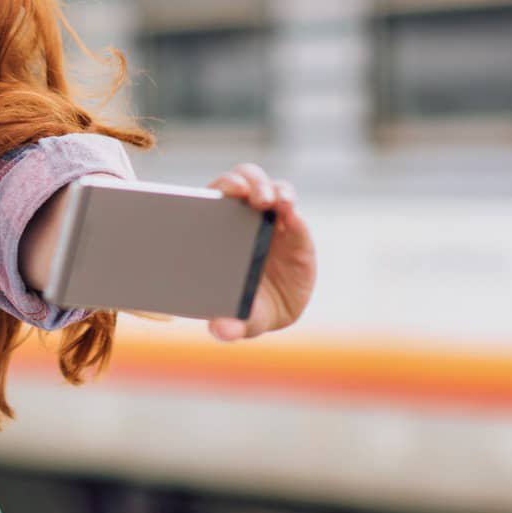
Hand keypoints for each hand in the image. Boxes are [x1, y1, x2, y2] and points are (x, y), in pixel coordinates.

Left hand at [206, 162, 316, 341]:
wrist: (272, 312)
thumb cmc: (243, 308)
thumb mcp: (237, 320)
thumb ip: (229, 328)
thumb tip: (221, 331)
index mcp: (215, 229)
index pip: (215, 195)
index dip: (221, 188)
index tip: (228, 191)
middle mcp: (242, 217)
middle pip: (242, 182)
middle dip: (247, 181)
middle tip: (254, 196)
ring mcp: (270, 220)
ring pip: (272, 190)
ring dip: (275, 190)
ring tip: (279, 203)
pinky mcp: (295, 229)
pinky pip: (294, 211)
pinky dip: (293, 210)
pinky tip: (292, 218)